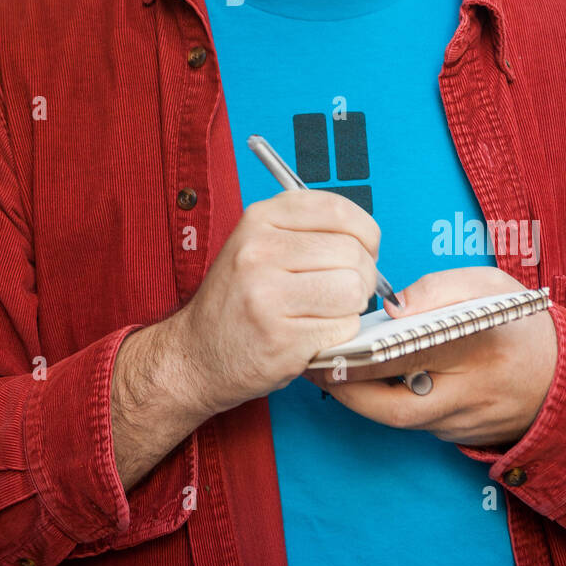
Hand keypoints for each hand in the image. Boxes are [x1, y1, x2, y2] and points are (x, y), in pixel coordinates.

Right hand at [173, 189, 381, 417]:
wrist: (198, 354)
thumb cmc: (238, 300)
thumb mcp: (258, 244)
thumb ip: (307, 230)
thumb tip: (367, 239)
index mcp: (259, 219)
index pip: (338, 211)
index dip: (365, 232)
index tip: (363, 248)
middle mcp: (260, 252)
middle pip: (353, 253)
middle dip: (362, 274)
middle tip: (342, 289)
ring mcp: (269, 296)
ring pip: (354, 290)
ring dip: (352, 306)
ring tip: (326, 311)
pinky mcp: (283, 339)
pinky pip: (343, 328)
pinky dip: (339, 334)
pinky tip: (312, 333)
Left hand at [304, 266, 557, 447]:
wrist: (564, 379)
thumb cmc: (519, 323)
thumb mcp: (490, 286)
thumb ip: (440, 288)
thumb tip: (393, 306)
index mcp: (479, 348)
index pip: (411, 356)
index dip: (362, 355)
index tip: (330, 341)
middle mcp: (470, 395)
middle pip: (394, 406)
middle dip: (346, 389)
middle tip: (310, 365)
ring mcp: (464, 424)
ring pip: (398, 419)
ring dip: (359, 398)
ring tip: (323, 369)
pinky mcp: (458, 438)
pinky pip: (413, 421)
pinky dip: (384, 403)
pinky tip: (359, 380)